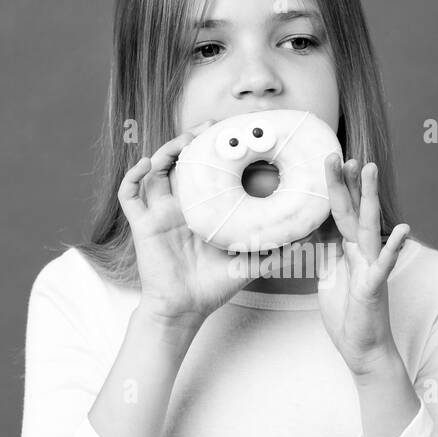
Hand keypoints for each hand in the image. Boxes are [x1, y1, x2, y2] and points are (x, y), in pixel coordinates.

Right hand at [118, 120, 256, 327]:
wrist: (185, 310)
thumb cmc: (214, 287)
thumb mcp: (250, 262)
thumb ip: (276, 250)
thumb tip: (308, 239)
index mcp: (203, 210)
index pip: (207, 172)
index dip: (214, 151)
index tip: (231, 134)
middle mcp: (180, 207)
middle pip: (180, 163)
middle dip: (191, 141)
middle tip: (208, 127)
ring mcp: (159, 214)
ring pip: (155, 171)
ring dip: (165, 151)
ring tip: (183, 140)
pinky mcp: (142, 226)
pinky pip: (129, 195)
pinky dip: (133, 176)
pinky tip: (147, 164)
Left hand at [316, 154, 411, 374]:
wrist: (362, 349)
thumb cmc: (348, 315)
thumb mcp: (328, 277)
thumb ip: (325, 251)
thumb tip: (312, 229)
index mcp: (349, 250)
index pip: (340, 212)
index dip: (336, 187)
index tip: (331, 160)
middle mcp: (363, 253)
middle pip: (354, 211)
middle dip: (349, 183)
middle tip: (346, 153)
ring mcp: (371, 267)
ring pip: (370, 227)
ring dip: (370, 198)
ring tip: (371, 172)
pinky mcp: (375, 287)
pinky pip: (384, 265)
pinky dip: (393, 248)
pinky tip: (404, 230)